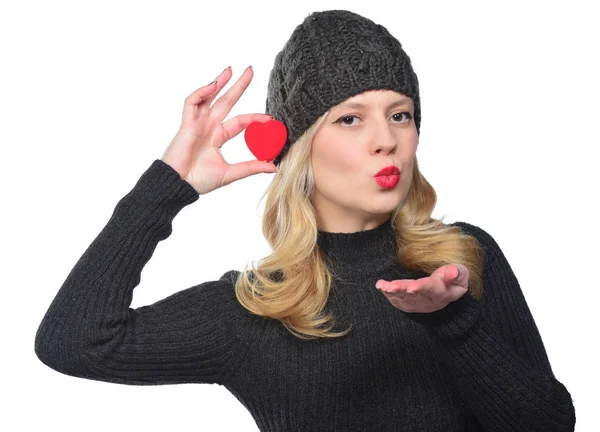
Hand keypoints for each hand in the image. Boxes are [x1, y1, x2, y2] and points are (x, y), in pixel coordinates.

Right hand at [161, 65, 276, 194]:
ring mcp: (197, 123)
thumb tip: (273, 168)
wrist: (179, 185)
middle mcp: (209, 127)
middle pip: (226, 101)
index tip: (270, 118)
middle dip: (238, 86)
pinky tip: (214, 86)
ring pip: (209, 97)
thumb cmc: (198, 180)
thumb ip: (251, 168)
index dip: (255, 118)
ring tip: (230, 70)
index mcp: (218, 137)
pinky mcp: (186, 124)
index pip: (240, 121)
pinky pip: (192, 102)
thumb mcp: (230, 173)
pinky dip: (202, 92)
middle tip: (251, 70)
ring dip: (219, 82)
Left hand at [375, 264, 468, 312]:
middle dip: (402, 290)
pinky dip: (388, 295)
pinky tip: (381, 287)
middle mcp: (427, 300)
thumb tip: (452, 271)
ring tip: (382, 286)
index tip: (412, 287)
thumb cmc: (453, 281)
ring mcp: (417, 304)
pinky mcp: (408, 304)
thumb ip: (458, 273)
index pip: (430, 289)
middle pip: (413, 294)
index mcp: (441, 292)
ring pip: (403, 298)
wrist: (447, 298)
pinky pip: (397, 301)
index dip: (421, 288)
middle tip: (391, 286)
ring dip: (392, 292)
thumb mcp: (462, 276)